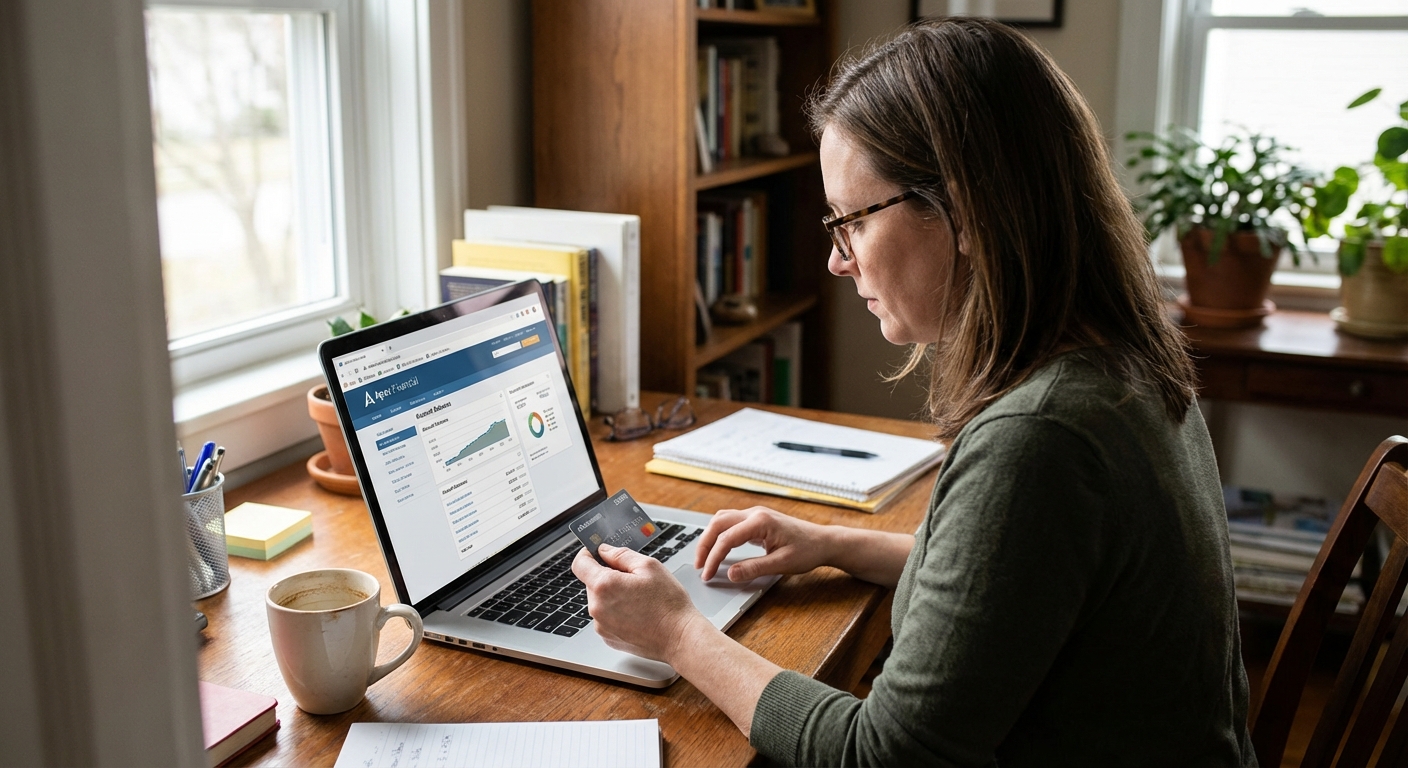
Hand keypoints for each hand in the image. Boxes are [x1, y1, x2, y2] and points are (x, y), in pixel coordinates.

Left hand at [571, 544, 707, 662]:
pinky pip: (606, 617)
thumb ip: (621, 555)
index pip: (580, 563)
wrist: (679, 638)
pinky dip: (617, 612)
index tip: (596, 551)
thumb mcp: (649, 566)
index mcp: (604, 586)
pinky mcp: (608, 637)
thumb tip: (604, 550)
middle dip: (608, 576)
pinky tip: (638, 613)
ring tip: (639, 599)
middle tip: (633, 578)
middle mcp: (597, 607)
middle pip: (592, 582)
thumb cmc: (668, 604)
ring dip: (613, 595)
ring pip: (600, 600)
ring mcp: (601, 625)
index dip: (587, 553)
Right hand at [694, 506, 833, 582]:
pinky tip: (717, 549)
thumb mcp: (782, 564)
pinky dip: (719, 534)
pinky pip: (730, 522)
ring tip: (704, 558)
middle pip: (718, 524)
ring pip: (721, 520)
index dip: (714, 558)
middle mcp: (755, 513)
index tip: (707, 575)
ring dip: (709, 537)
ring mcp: (755, 514)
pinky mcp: (756, 519)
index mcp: (760, 522)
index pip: (726, 538)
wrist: (823, 541)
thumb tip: (730, 574)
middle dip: (704, 545)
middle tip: (699, 566)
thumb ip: (754, 569)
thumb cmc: (807, 551)